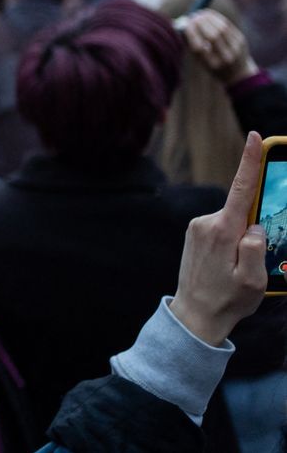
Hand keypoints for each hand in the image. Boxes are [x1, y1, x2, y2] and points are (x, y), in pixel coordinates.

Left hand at [169, 132, 268, 345]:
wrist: (194, 315)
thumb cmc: (227, 300)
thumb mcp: (254, 280)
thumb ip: (257, 248)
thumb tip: (254, 226)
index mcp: (223, 230)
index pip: (241, 189)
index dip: (250, 161)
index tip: (255, 137)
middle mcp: (206, 223)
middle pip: (243, 210)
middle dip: (256, 226)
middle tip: (252, 261)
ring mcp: (198, 227)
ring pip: (233, 222)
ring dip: (242, 238)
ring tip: (237, 270)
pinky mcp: (195, 234)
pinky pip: (223, 230)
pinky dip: (233, 241)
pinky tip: (229, 267)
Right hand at [181, 9, 258, 85]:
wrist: (238, 73)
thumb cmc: (213, 65)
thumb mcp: (201, 60)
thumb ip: (191, 44)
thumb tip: (181, 24)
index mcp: (213, 65)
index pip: (199, 47)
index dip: (192, 34)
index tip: (185, 25)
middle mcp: (226, 58)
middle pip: (213, 36)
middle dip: (201, 24)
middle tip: (192, 17)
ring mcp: (236, 49)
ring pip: (221, 29)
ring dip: (209, 19)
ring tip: (200, 14)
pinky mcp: (242, 41)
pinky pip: (228, 26)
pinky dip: (217, 19)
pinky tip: (209, 15)